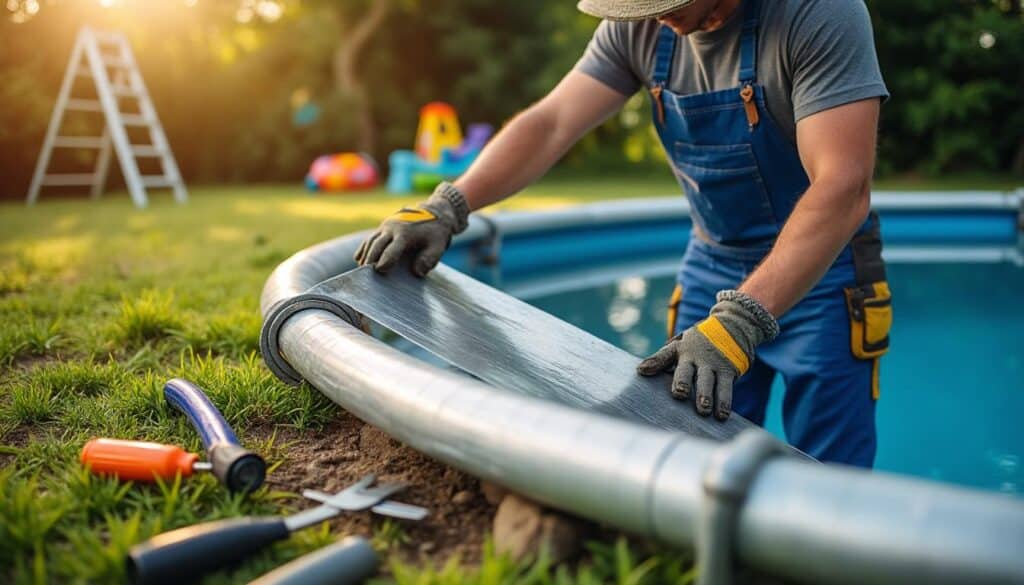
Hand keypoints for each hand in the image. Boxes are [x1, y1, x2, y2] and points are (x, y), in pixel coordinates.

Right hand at [354, 182, 469, 276]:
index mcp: (405, 233)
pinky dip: (364, 247)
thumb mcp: (438, 246)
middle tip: (365, 274)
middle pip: (377, 244)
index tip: (379, 270)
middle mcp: (392, 228)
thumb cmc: (435, 233)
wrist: (434, 212)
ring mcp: (386, 226)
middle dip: (370, 259)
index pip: (392, 249)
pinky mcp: (384, 226)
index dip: (385, 260)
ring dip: (365, 254)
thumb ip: (429, 259)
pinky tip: (358, 258)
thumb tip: (417, 272)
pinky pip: (370, 237)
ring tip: (361, 268)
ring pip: (371, 240)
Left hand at [636, 290, 778, 419]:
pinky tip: (722, 414)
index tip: (642, 370)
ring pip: (708, 381)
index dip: (654, 362)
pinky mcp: (728, 371)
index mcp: (680, 349)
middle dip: (683, 382)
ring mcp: (712, 363)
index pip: (664, 354)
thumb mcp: (680, 345)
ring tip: (704, 410)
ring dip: (706, 396)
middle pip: (687, 370)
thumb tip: (641, 370)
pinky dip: (724, 402)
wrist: (733, 327)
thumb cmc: (698, 343)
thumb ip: (662, 358)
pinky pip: (726, 388)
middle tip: (680, 394)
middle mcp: (695, 356)